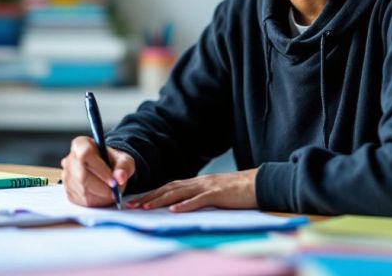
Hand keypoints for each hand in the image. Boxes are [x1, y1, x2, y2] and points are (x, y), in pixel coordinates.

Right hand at [61, 136, 135, 207]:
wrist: (106, 170)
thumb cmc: (113, 162)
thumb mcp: (124, 160)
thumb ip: (124, 167)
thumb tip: (120, 178)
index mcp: (81, 144)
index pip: (85, 155)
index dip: (100, 169)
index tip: (113, 180)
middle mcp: (70, 159)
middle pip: (82, 176)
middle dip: (102, 187)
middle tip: (115, 191)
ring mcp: (66, 176)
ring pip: (82, 191)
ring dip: (100, 196)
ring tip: (110, 192)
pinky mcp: (68, 191)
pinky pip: (81, 200)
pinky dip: (95, 202)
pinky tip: (102, 195)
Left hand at [126, 168, 258, 212]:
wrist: (259, 183)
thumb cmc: (237, 192)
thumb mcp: (214, 193)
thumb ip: (199, 197)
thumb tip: (182, 207)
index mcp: (197, 182)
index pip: (169, 187)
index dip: (152, 193)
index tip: (136, 201)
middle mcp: (198, 182)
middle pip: (168, 188)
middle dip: (149, 196)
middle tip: (131, 205)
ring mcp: (207, 187)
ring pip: (179, 193)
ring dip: (161, 200)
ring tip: (145, 207)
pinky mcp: (218, 194)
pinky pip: (199, 200)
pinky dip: (185, 205)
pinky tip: (174, 210)